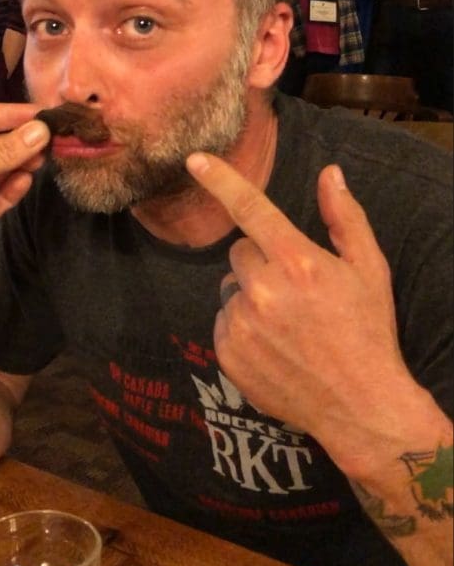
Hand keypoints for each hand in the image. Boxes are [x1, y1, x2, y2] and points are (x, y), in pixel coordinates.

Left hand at [185, 153, 411, 467]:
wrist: (360, 406)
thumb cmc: (368, 332)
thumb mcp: (370, 270)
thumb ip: (345, 218)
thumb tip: (329, 174)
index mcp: (298, 262)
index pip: (251, 208)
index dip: (220, 180)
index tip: (195, 159)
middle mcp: (264, 290)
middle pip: (241, 252)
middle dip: (262, 261)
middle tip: (296, 289)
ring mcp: (242, 324)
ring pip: (231, 289)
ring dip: (251, 296)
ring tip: (287, 324)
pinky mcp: (227, 353)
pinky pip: (224, 322)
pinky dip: (243, 328)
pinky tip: (275, 346)